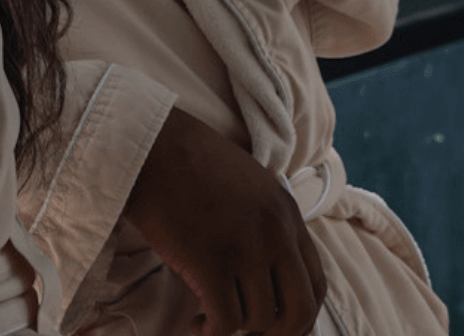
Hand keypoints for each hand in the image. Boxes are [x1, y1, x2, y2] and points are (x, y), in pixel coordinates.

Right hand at [126, 108, 325, 335]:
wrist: (147, 146)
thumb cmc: (187, 162)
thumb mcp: (247, 183)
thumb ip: (266, 223)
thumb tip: (266, 274)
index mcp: (286, 213)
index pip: (316, 284)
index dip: (301, 315)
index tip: (278, 324)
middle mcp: (275, 233)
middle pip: (299, 311)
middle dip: (277, 333)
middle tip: (251, 334)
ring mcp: (245, 249)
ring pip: (259, 320)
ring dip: (235, 328)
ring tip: (208, 316)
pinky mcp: (211, 264)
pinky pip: (226, 322)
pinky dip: (211, 332)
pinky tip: (196, 322)